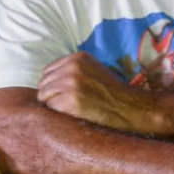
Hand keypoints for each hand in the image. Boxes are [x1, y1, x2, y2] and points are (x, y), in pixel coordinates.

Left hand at [37, 52, 151, 133]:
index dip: (51, 85)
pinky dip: (57, 113)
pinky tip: (70, 115)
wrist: (130, 106)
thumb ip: (73, 69)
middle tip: (62, 105)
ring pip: (44, 96)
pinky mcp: (71, 101)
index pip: (48, 71)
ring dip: (51, 105)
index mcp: (77, 58)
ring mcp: (71, 84)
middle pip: (43, 83)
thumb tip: (50, 78)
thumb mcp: (94, 69)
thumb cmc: (112, 91)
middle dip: (49, 95)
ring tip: (66, 110)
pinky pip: (51, 108)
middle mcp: (72, 68)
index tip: (59, 94)